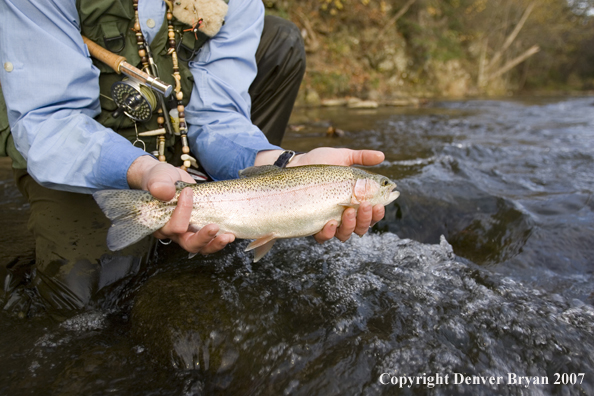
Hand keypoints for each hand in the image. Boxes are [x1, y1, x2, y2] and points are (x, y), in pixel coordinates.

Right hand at [127, 156, 234, 254]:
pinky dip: (220, 239)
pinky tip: (230, 234)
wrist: (169, 179)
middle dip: (202, 238)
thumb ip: (159, 183)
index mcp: (161, 223)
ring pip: (201, 246)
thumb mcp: (159, 177)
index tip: (187, 192)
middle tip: (214, 227)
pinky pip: (210, 241)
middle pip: (188, 243)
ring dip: (215, 243)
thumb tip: (163, 191)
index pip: (173, 226)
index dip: (181, 212)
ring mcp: (189, 232)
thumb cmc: (162, 180)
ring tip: (228, 236)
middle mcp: (175, 232)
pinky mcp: (200, 229)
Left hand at [256, 148, 385, 242]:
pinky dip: (329, 233)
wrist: (294, 165)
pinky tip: (330, 222)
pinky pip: (323, 237)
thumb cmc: (319, 162)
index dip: (377, 213)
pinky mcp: (313, 225)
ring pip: (345, 234)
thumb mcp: (342, 157)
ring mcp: (328, 221)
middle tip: (364, 205)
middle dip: (366, 219)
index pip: (371, 213)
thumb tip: (382, 156)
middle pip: (361, 227)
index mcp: (354, 201)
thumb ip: (362, 158)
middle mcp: (343, 215)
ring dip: (350, 226)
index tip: (378, 204)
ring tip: (348, 212)